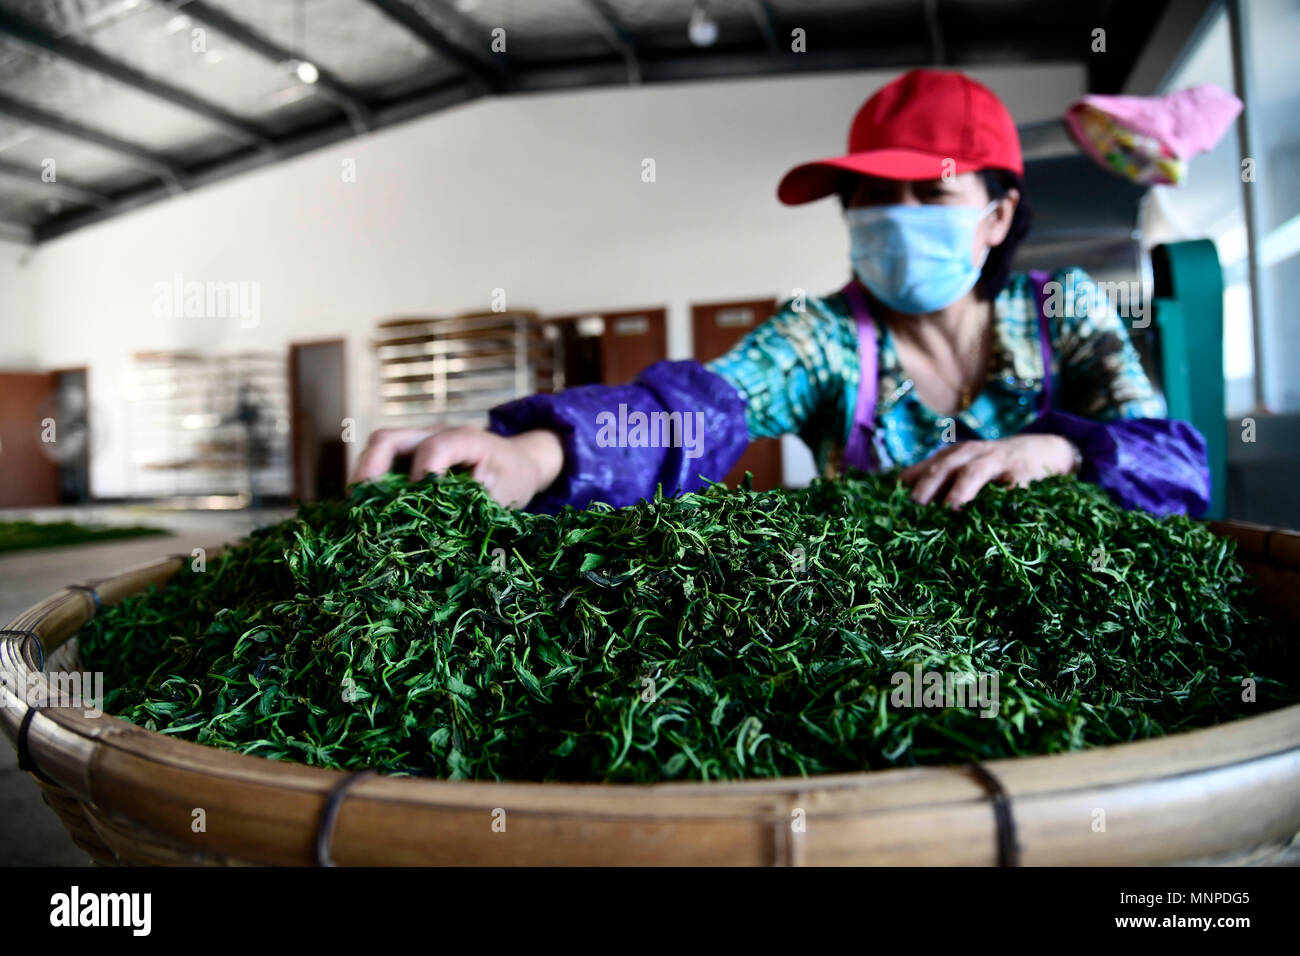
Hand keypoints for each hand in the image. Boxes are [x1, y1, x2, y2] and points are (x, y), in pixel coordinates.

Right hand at [349, 426, 564, 507]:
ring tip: (359, 510)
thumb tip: (440, 531)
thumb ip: (474, 507)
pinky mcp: (411, 453)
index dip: (424, 474)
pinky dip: (372, 482)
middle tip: (360, 505)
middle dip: (369, 471)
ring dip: (364, 477)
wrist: (518, 460)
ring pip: (379, 448)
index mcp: (467, 438)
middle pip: (388, 439)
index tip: (421, 503)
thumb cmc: (512, 478)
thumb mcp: (504, 495)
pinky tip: (369, 508)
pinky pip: (382, 461)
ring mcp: (419, 440)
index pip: (436, 447)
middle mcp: (436, 432)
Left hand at [899, 434, 1078, 508]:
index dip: (909, 486)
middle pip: (942, 467)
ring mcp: (997, 461)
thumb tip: (901, 490)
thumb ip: (936, 478)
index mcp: (954, 455)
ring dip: (959, 491)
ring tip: (949, 509)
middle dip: (926, 488)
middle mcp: (971, 454)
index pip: (925, 468)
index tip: (894, 508)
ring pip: (972, 472)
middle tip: (914, 510)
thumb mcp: (963, 467)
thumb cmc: (994, 466)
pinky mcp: (1022, 471)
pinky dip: (998, 497)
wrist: (1042, 449)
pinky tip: (993, 516)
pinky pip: (1010, 485)